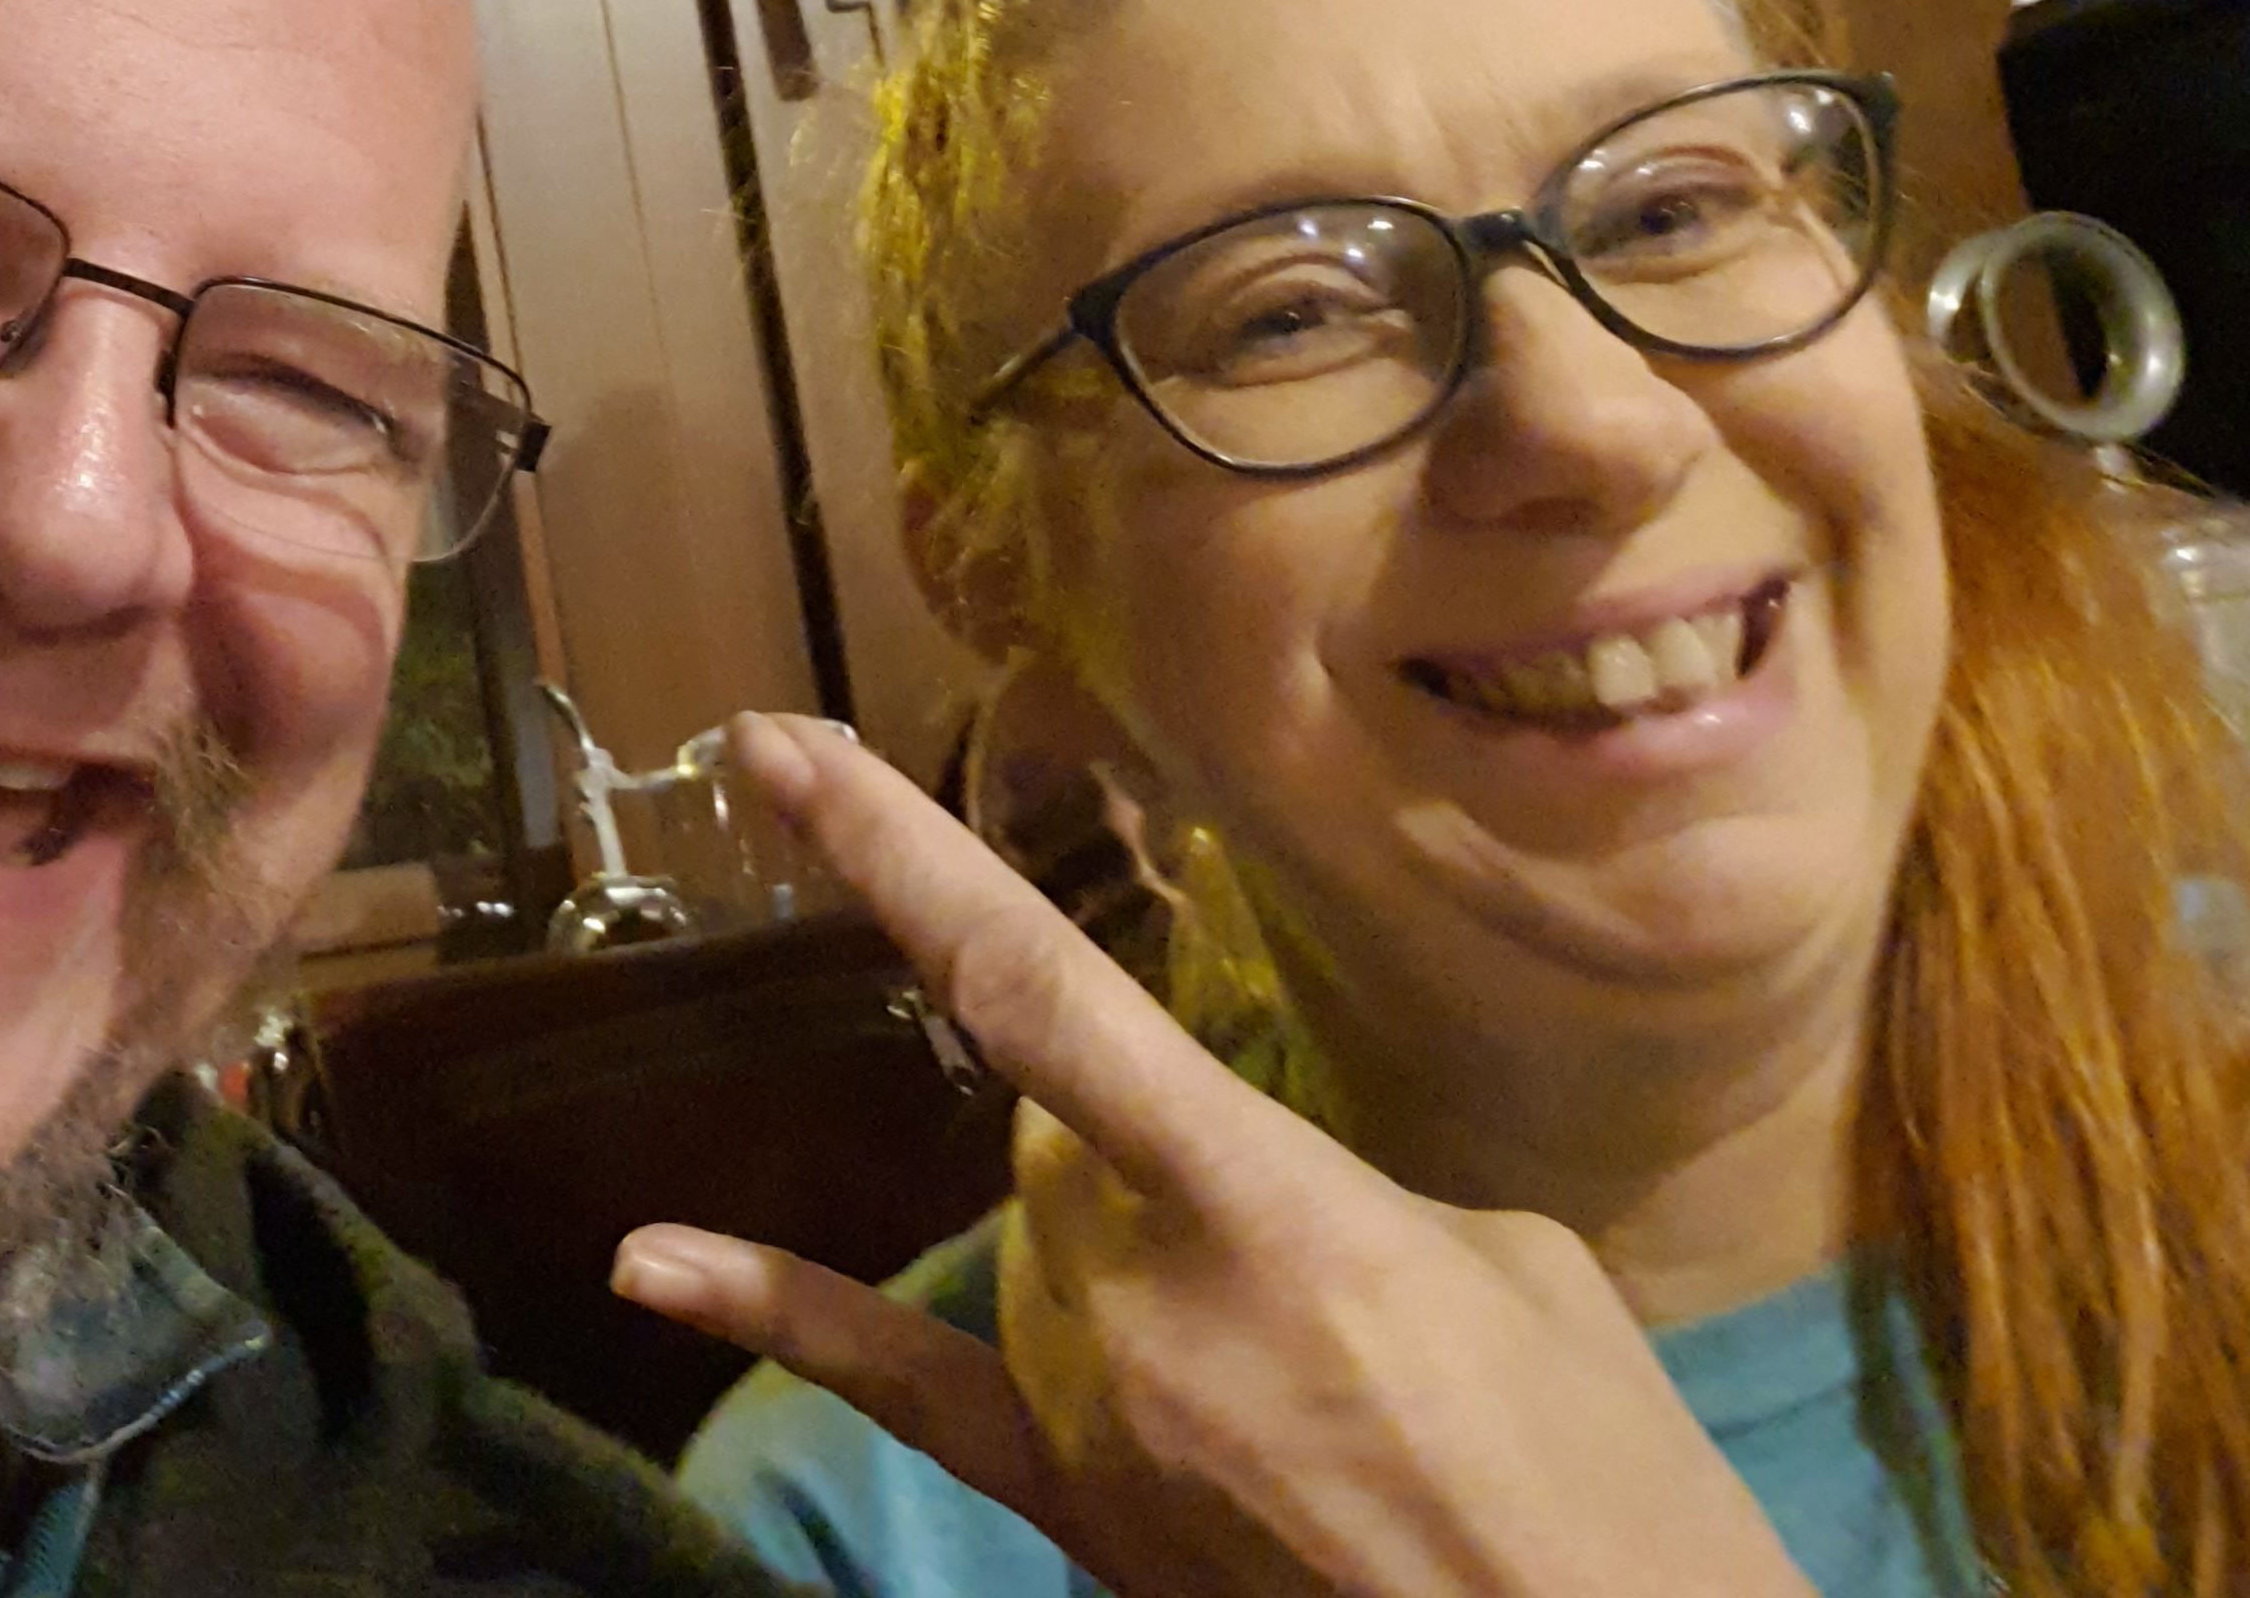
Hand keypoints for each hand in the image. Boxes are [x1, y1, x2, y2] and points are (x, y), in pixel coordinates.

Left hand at [610, 713, 1810, 1597]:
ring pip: (1037, 1248)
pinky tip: (649, 1257)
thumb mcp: (1519, 1274)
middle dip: (1151, 1151)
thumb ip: (1345, 1193)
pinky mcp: (1075, 1516)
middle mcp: (1140, 1302)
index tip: (779, 746)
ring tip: (1308, 1372)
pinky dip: (778, 1310)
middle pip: (1057, 1138)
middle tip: (1315, 1256)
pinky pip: (908, 1389)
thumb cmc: (1612, 1493)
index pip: (1037, 988)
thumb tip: (1253, 1192)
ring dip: (1131, 1254)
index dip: (892, 852)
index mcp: (1272, 1213)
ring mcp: (1094, 1417)